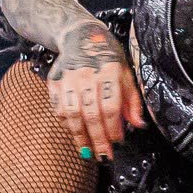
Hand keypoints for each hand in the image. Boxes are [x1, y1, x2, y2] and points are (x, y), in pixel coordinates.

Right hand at [48, 20, 144, 159]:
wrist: (80, 35)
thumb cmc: (108, 57)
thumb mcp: (126, 74)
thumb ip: (132, 101)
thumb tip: (138, 125)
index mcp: (109, 70)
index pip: (111, 106)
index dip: (114, 127)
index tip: (118, 141)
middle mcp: (87, 74)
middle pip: (91, 114)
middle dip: (98, 139)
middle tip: (104, 156)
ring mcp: (68, 78)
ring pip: (72, 114)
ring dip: (80, 136)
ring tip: (88, 151)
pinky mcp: (54, 81)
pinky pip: (58, 109)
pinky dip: (66, 124)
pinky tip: (75, 132)